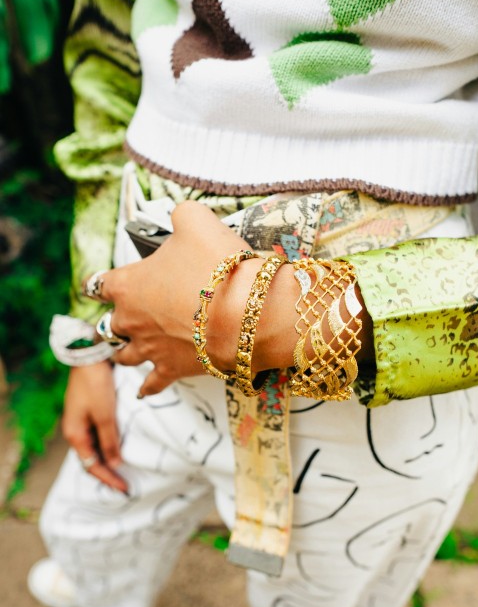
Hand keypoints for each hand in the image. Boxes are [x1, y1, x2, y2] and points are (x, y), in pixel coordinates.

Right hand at [62, 362, 128, 493]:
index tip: (126, 490)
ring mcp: (81, 421)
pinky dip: (108, 446)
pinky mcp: (89, 412)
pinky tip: (119, 448)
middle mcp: (75, 431)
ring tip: (125, 472)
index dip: (109, 480)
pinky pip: (98, 436)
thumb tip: (115, 464)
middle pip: (92, 460)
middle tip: (127, 486)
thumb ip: (110, 441)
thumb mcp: (105, 415)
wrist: (89, 356)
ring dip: (109, 461)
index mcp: (75, 434)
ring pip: (95, 449)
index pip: (92, 466)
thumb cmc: (96, 385)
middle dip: (108, 474)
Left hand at [98, 201, 372, 395]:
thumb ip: (180, 216)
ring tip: (127, 349)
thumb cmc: (218, 264)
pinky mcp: (173, 370)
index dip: (102, 282)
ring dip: (125, 349)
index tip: (104, 284)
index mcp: (127, 284)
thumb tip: (179, 219)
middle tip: (128, 314)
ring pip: (124, 354)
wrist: (248, 311)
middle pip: (111, 323)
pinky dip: (147, 387)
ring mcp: (150, 349)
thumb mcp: (195, 220)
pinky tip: (144, 389)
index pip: (99, 284)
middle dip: (117, 318)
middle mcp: (131, 320)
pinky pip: (152, 384)